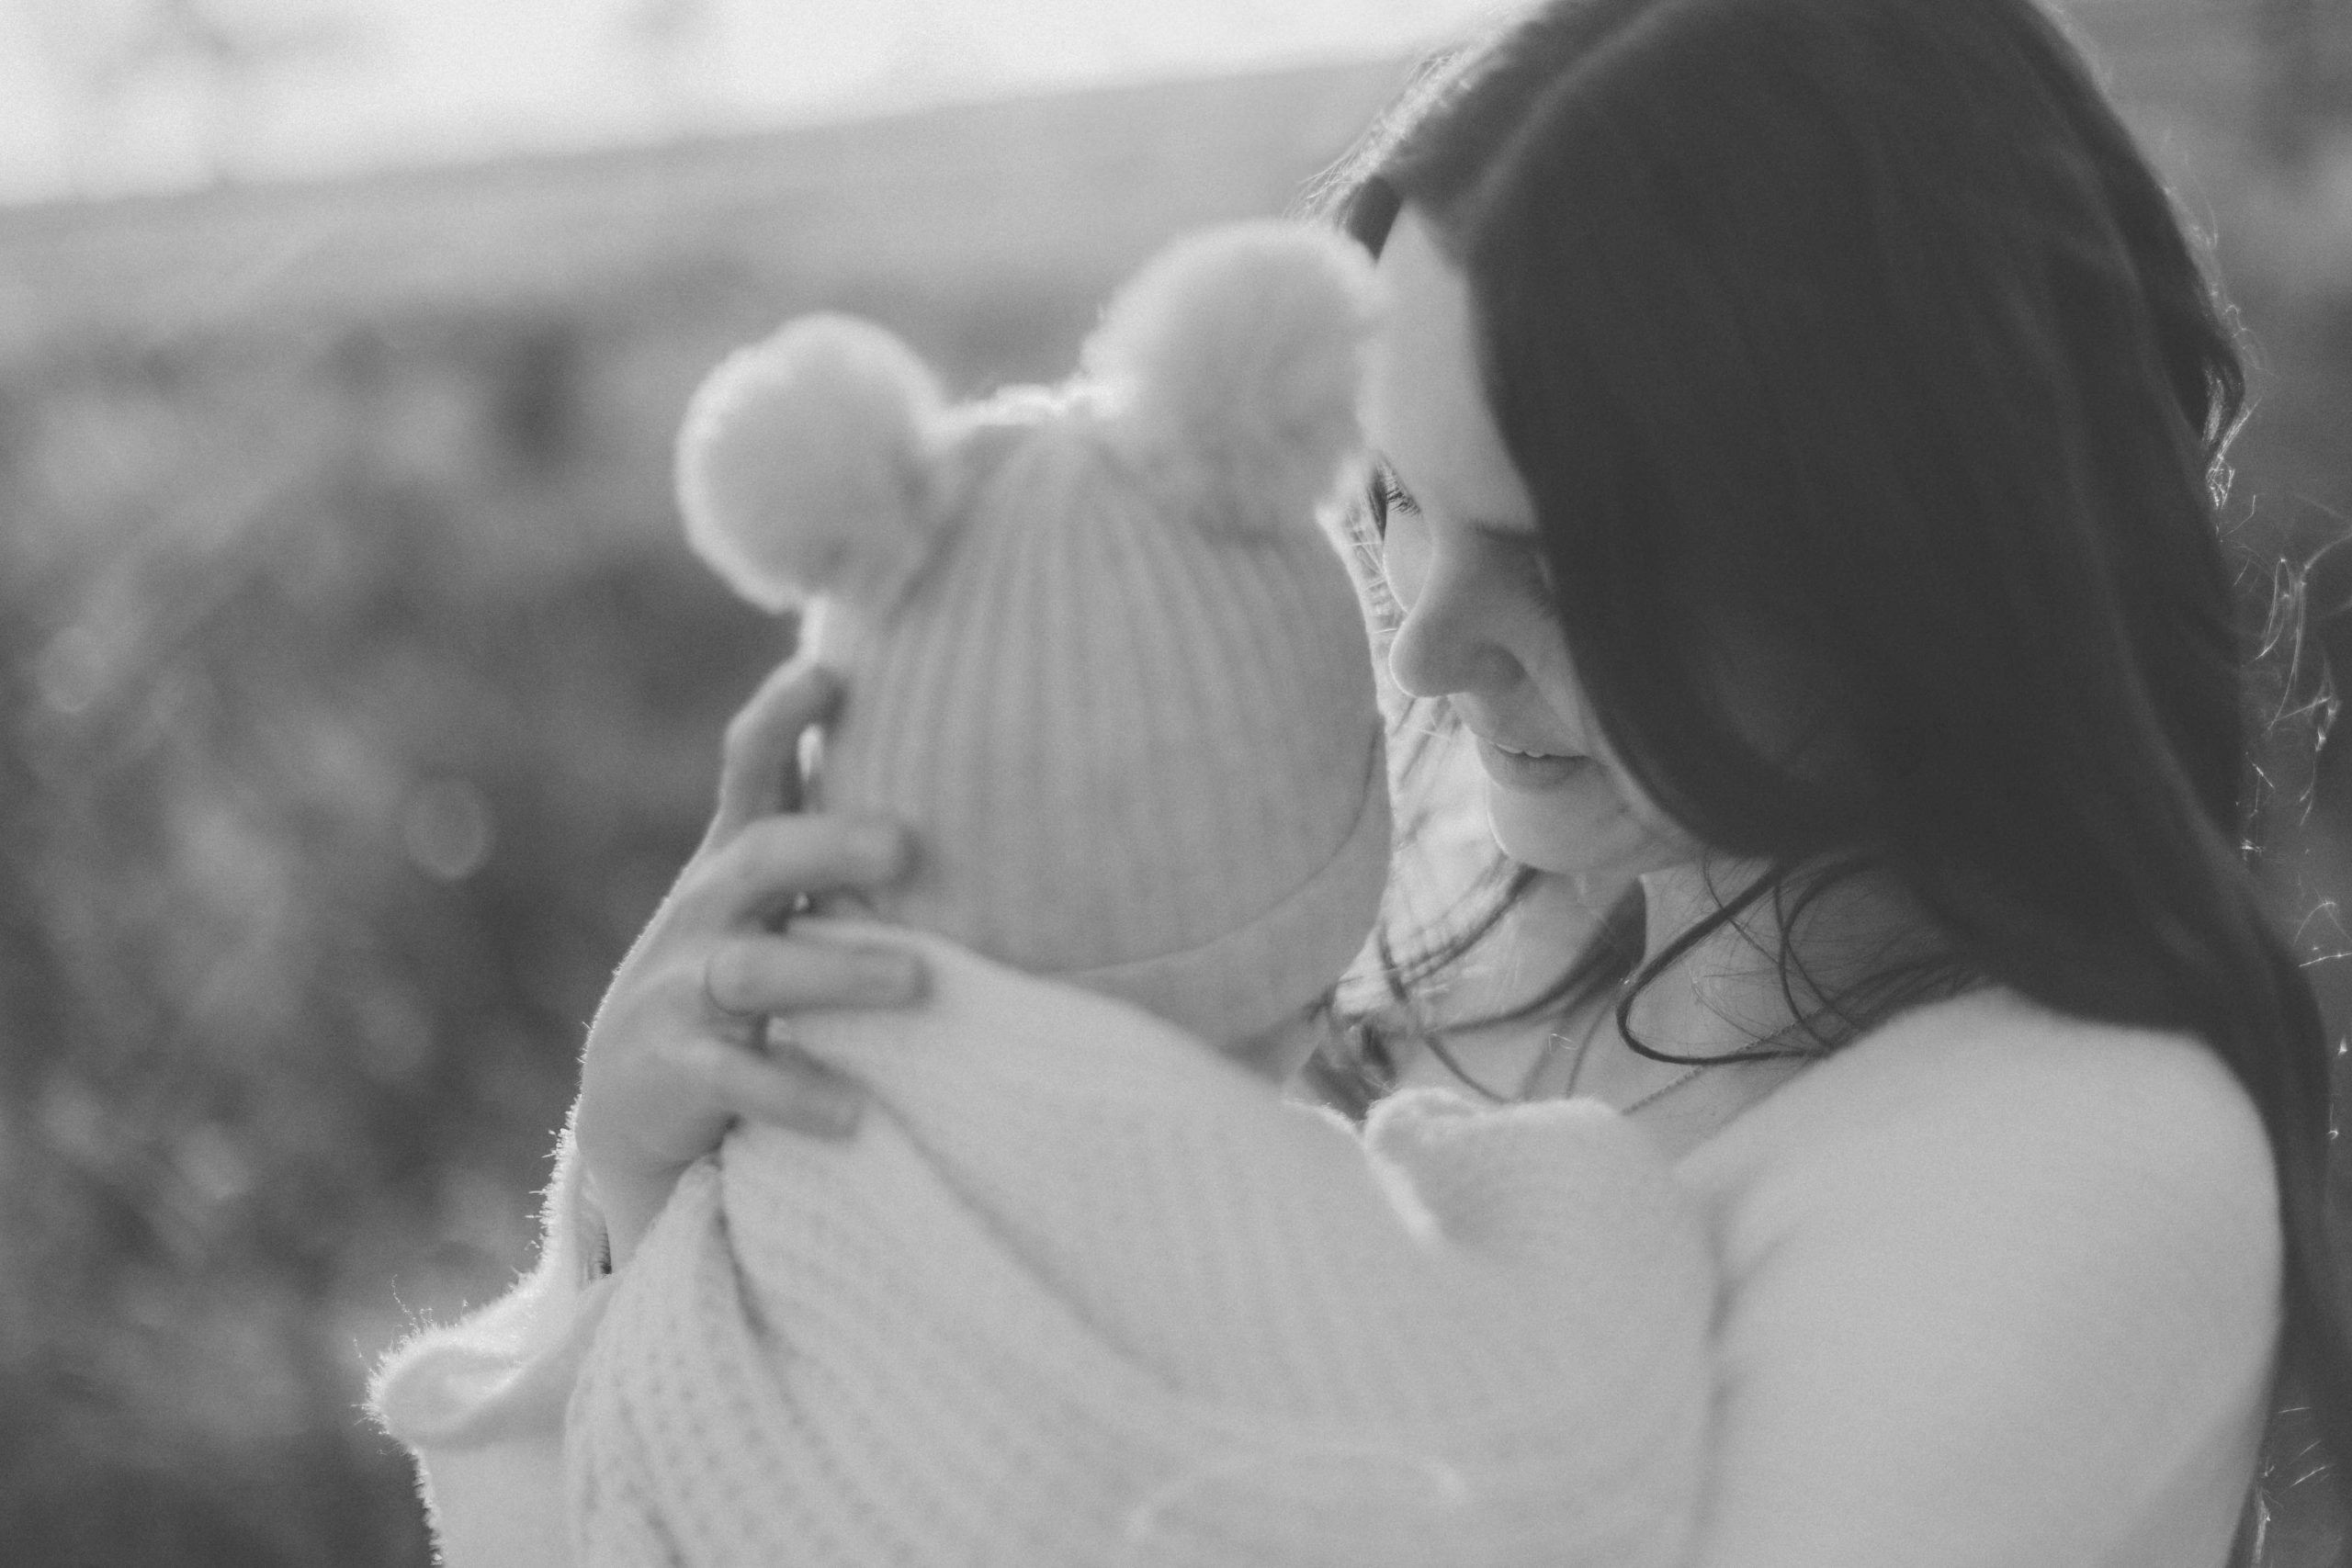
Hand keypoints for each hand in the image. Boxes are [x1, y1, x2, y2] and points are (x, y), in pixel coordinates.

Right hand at [575, 657, 925, 1268]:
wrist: (637, 1092)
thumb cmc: (741, 972)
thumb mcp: (770, 900)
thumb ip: (830, 842)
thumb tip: (947, 760)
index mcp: (737, 859)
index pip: (751, 769)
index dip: (781, 717)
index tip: (829, 674)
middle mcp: (707, 910)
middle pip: (762, 860)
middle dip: (829, 847)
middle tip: (905, 847)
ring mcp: (684, 988)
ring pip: (755, 971)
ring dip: (836, 975)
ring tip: (916, 981)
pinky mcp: (675, 1067)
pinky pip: (737, 1077)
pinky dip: (797, 1091)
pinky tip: (855, 1112)